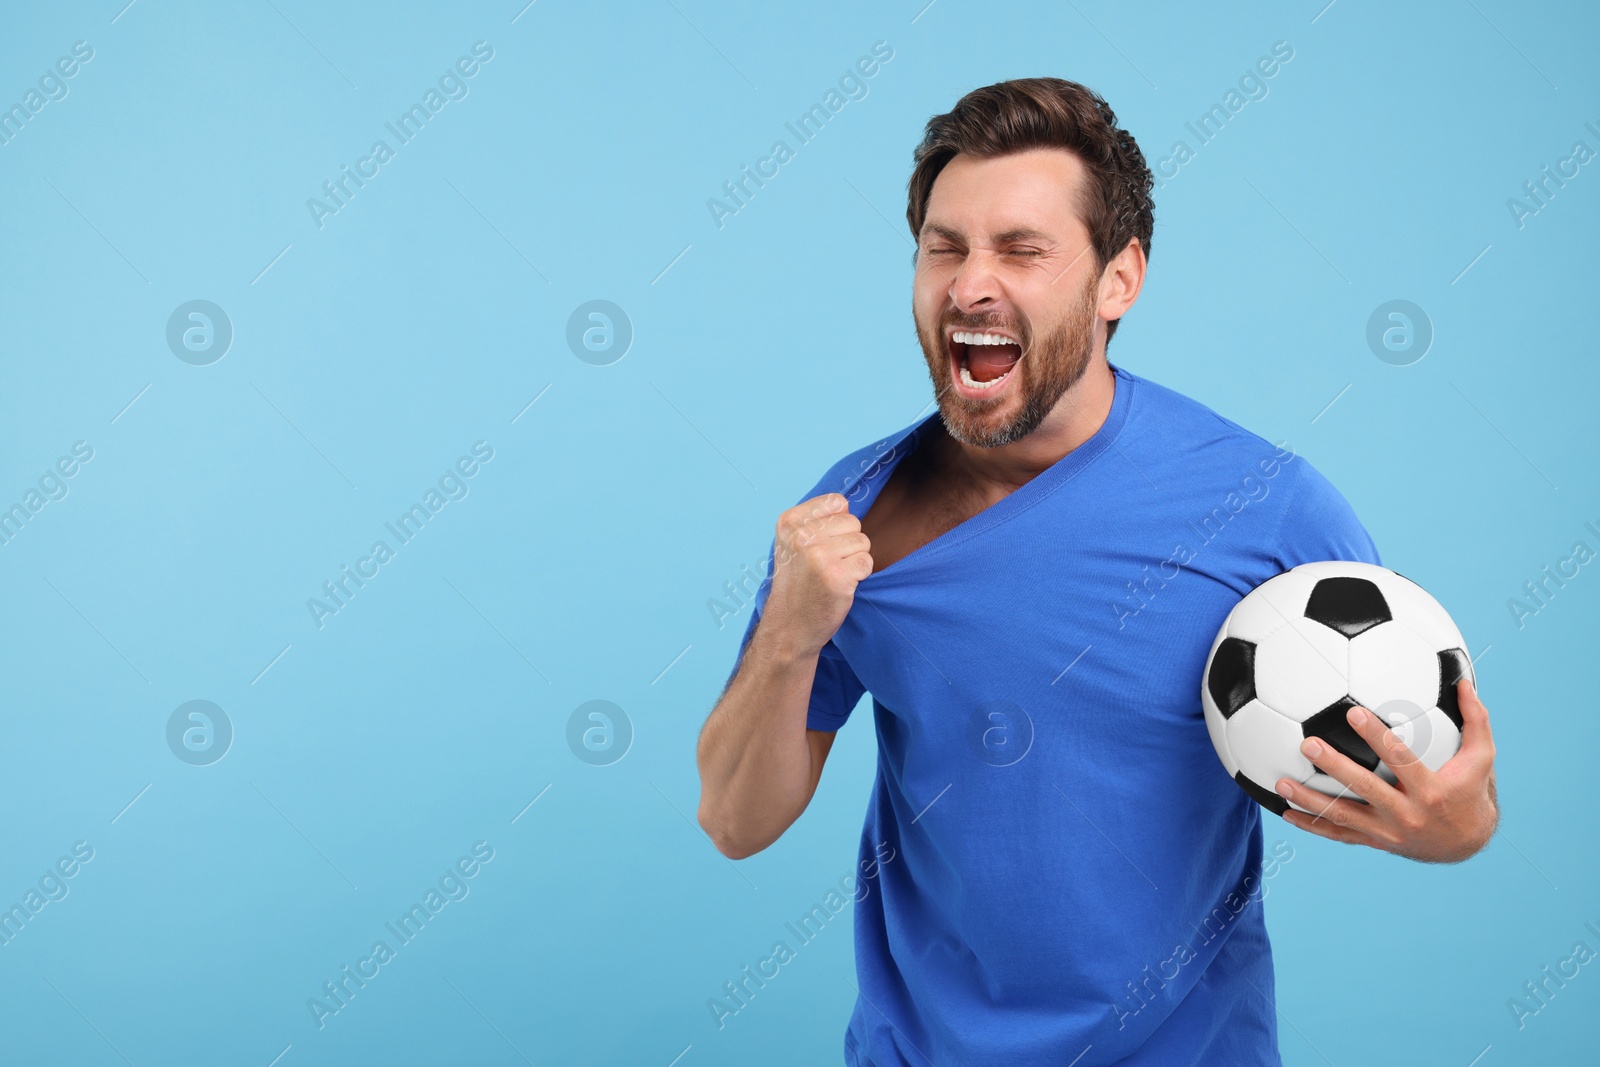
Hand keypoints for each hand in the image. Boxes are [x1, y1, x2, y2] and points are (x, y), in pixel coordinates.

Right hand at [760, 493, 873, 657]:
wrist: (789, 626)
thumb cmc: (797, 583)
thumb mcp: (792, 543)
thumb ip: (815, 521)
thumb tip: (847, 506)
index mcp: (789, 522)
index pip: (837, 502)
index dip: (837, 525)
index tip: (820, 546)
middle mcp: (802, 536)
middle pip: (853, 521)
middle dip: (847, 543)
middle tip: (826, 565)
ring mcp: (819, 556)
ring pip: (862, 541)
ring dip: (854, 560)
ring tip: (832, 575)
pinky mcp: (837, 576)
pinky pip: (867, 562)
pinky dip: (860, 575)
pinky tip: (840, 585)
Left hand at [1274, 678, 1497, 862]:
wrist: (1467, 843)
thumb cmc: (1471, 791)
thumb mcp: (1482, 758)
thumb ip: (1476, 720)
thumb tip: (1463, 680)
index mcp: (1431, 791)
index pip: (1400, 759)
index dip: (1376, 736)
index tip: (1352, 712)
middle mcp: (1407, 814)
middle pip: (1365, 788)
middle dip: (1335, 766)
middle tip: (1307, 743)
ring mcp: (1388, 832)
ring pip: (1343, 816)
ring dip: (1310, 800)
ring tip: (1282, 783)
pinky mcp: (1375, 842)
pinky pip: (1339, 834)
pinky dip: (1311, 825)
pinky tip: (1285, 812)